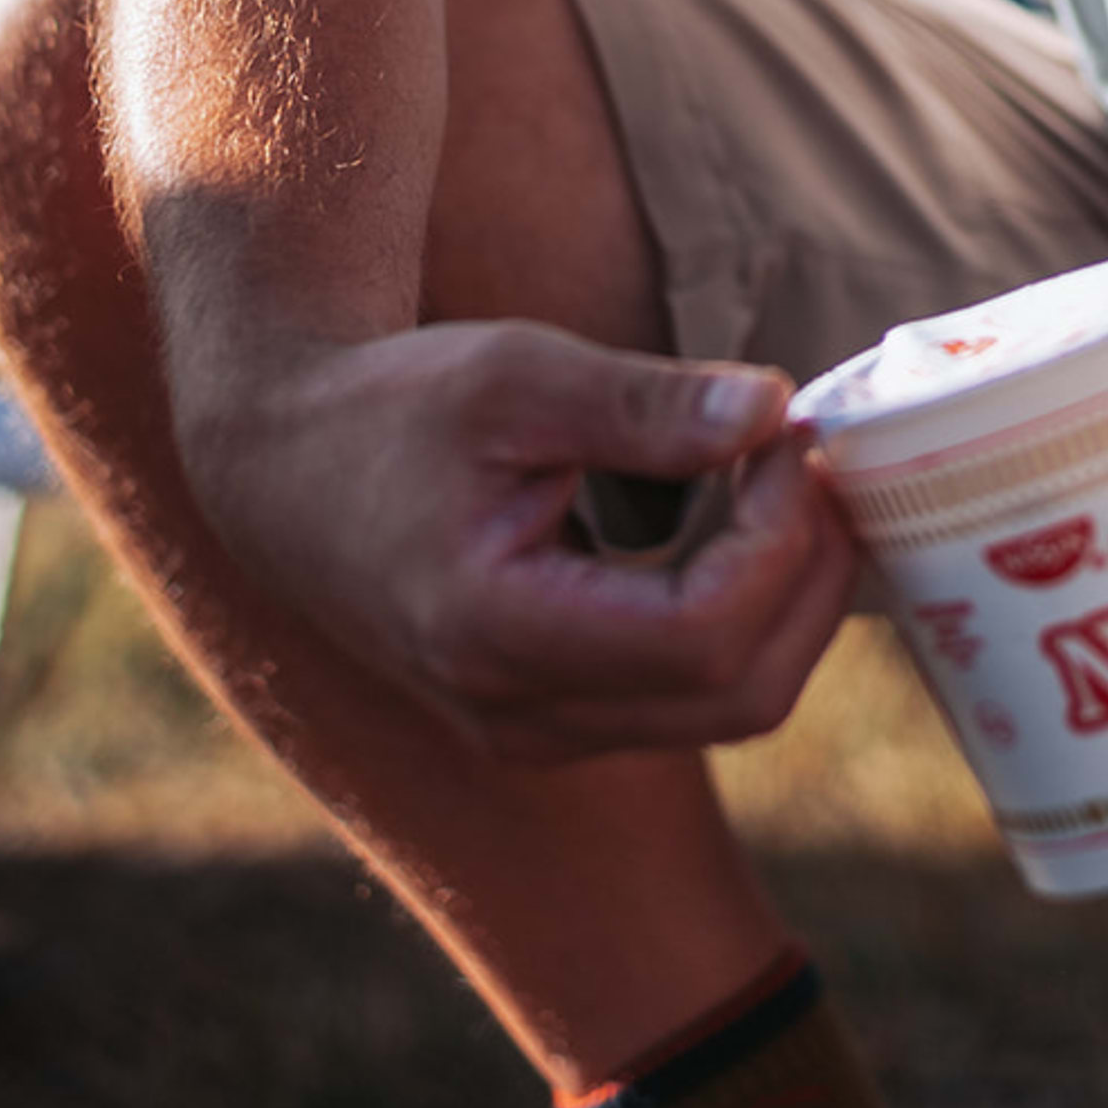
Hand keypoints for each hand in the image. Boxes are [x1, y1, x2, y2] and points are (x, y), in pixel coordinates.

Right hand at [181, 318, 859, 758]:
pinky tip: (749, 518)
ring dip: (792, 598)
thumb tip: (776, 410)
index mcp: (498, 634)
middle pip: (741, 692)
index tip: (787, 429)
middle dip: (812, 575)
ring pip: (730, 704)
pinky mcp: (558, 714)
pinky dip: (748, 612)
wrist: (286, 472)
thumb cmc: (393, 409)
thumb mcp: (516, 377)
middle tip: (822, 458)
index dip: (778, 534)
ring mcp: (540, 730)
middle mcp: (522, 714)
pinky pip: (693, 691)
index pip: (703, 632)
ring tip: (795, 478)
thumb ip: (646, 405)